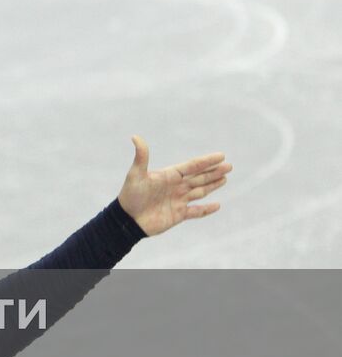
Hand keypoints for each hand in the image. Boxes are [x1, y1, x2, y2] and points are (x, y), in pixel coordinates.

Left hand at [117, 136, 231, 236]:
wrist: (127, 219)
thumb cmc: (130, 195)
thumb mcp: (136, 174)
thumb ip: (141, 157)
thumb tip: (135, 137)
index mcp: (168, 175)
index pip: (192, 166)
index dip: (206, 161)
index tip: (221, 155)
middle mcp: (175, 187)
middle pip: (199, 177)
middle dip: (214, 172)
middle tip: (229, 166)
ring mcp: (178, 201)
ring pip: (200, 191)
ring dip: (212, 185)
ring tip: (225, 178)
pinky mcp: (178, 215)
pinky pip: (196, 212)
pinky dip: (206, 209)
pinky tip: (216, 205)